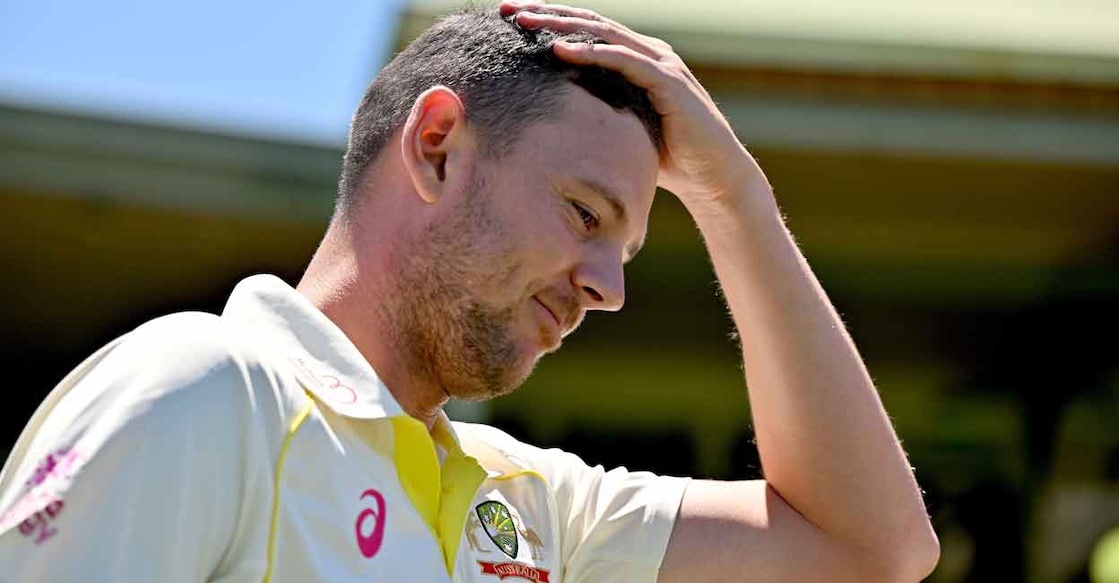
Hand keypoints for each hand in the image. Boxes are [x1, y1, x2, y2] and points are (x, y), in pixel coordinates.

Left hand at [499, 1, 765, 207]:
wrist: (712, 177)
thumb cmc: (666, 157)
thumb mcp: (621, 129)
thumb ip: (595, 113)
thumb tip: (551, 122)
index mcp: (635, 59)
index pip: (585, 32)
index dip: (549, 21)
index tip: (508, 18)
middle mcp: (648, 52)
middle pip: (589, 23)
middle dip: (546, 13)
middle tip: (506, 9)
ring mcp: (660, 63)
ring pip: (603, 34)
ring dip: (562, 27)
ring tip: (526, 23)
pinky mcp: (669, 82)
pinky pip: (625, 61)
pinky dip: (592, 54)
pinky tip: (561, 52)